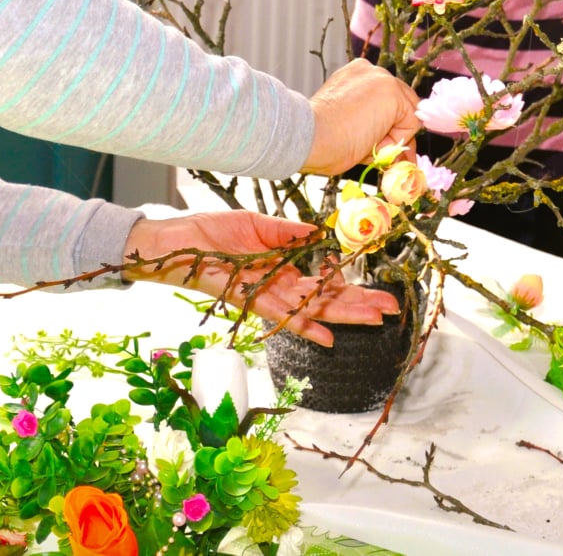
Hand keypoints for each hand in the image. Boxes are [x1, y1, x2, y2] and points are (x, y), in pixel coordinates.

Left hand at [123, 211, 397, 346]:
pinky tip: (327, 338)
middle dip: (358, 305)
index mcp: (282, 267)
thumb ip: (289, 233)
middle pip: (325, 300)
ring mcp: (266, 296)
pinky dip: (304, 327)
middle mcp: (279, 287)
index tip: (379, 292)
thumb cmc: (209, 231)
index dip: (352, 288)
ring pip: (312, 310)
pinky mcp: (250, 301)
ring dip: (342, 316)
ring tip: (372, 319)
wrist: (174, 243)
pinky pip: (282, 317)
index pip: (324, 282)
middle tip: (389, 310)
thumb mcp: (256, 224)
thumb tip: (321, 234)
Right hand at [304, 58, 420, 175]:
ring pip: (407, 117)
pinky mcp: (392, 91)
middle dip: (395, 134)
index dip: (388, 128)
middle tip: (378, 151)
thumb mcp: (349, 126)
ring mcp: (382, 78)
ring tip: (364, 143)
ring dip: (392, 138)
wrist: (308, 137)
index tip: (378, 145)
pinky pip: (411, 123)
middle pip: (402, 107)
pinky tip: (371, 138)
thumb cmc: (320, 139)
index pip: (388, 103)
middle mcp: (371, 71)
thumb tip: (397, 150)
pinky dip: (397, 139)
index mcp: (356, 76)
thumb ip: (372, 127)